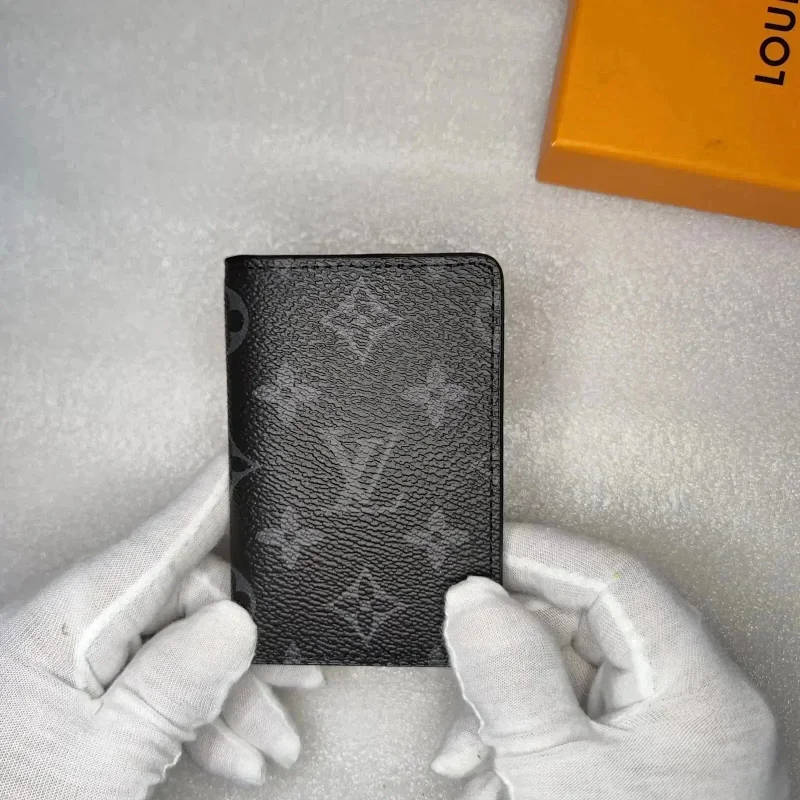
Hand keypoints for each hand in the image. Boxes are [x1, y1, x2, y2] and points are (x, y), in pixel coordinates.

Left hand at [0, 456, 322, 799]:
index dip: (219, 501)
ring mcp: (79, 659)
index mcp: (76, 617)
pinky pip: (159, 681)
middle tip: (297, 677)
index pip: (168, 538)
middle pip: (190, 601)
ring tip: (270, 740)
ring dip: (235, 693)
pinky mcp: (83, 692)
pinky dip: (202, 715)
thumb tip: (237, 621)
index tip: (252, 467)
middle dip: (251, 645)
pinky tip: (231, 750)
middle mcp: (76, 623)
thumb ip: (179, 681)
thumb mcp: (109, 756)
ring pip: (183, 646)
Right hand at [433, 523, 788, 799]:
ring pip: (567, 669)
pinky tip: (485, 765)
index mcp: (698, 690)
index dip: (540, 555)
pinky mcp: (636, 759)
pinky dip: (516, 730)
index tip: (478, 556)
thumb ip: (511, 676)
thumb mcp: (555, 777)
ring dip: (502, 698)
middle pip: (586, 623)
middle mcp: (692, 701)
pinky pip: (568, 712)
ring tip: (469, 745)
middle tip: (459, 658)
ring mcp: (664, 732)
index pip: (614, 580)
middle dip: (508, 644)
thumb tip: (474, 598)